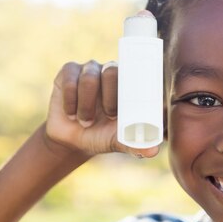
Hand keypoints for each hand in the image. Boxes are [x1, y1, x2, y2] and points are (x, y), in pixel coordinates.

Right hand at [45, 60, 159, 158]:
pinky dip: (70, 102)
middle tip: (108, 117)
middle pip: (112, 71)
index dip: (131, 89)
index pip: (134, 76)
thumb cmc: (101, 136)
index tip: (123, 113)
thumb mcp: (118, 142)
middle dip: (109, 98)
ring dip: (86, 105)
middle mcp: (109, 72)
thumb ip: (135, 145)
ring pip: (89, 78)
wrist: (72, 141)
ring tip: (86, 122)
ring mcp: (89, 70)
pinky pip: (70, 80)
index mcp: (127, 85)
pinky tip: (71, 114)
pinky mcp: (69, 71)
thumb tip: (153, 151)